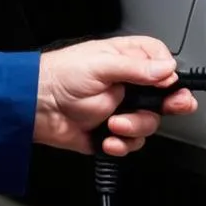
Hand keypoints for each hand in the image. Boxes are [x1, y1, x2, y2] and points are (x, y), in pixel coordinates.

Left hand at [34, 36, 197, 155]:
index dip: (168, 74)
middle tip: (170, 106)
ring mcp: (121, 109)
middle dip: (166, 105)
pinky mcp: (112, 133)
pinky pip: (131, 143)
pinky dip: (121, 144)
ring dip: (134, 127)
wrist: (35, 109)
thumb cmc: (59, 77)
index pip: (162, 62)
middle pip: (164, 97)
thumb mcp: (100, 66)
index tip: (166, 83)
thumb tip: (167, 69)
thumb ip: (136, 68)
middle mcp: (128, 85)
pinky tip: (107, 139)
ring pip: (149, 123)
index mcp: (126, 60)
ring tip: (113, 123)